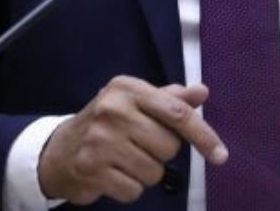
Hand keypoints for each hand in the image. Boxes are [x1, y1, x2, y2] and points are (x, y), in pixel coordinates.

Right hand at [37, 76, 227, 204]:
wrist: (59, 150)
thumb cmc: (108, 124)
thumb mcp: (136, 103)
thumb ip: (170, 99)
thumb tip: (202, 92)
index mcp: (128, 88)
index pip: (177, 113)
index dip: (203, 135)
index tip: (220, 155)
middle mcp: (112, 109)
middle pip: (168, 147)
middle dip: (161, 153)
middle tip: (139, 146)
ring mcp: (100, 140)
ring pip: (154, 172)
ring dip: (145, 173)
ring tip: (124, 161)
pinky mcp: (91, 169)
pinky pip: (134, 190)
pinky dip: (129, 188)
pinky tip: (113, 175)